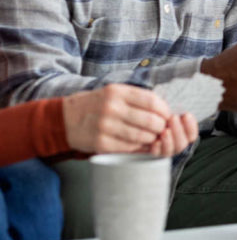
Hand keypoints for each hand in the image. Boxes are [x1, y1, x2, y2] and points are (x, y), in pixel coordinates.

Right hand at [62, 84, 180, 153]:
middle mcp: (111, 108)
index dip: (165, 111)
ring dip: (152, 138)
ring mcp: (104, 126)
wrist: (65, 119)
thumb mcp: (115, 92)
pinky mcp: (100, 143)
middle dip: (161, 127)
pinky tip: (139, 143)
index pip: (152, 102)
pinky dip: (138, 147)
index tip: (168, 116)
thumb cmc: (97, 105)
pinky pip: (129, 147)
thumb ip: (138, 98)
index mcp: (117, 92)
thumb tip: (166, 110)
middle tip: (162, 129)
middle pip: (150, 121)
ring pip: (142, 136)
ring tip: (152, 137)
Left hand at [147, 113, 198, 156]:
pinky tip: (156, 141)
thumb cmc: (160, 115)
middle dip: (179, 130)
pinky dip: (157, 148)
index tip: (186, 115)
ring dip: (169, 140)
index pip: (192, 134)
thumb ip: (176, 111)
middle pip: (182, 143)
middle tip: (173, 118)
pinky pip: (157, 153)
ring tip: (165, 130)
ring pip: (171, 150)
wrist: (145, 124)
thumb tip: (179, 107)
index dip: (191, 126)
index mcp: (184, 135)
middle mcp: (176, 144)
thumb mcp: (169, 112)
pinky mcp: (154, 152)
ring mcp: (166, 150)